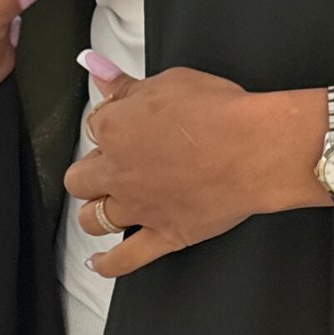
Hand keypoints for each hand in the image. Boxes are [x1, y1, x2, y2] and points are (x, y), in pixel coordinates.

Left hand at [61, 53, 275, 278]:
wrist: (254, 150)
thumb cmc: (219, 111)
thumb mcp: (170, 81)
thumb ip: (127, 85)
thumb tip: (97, 70)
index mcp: (114, 130)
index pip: (94, 127)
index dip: (111, 125)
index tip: (127, 124)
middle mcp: (117, 173)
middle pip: (80, 179)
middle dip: (91, 171)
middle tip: (114, 165)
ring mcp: (138, 209)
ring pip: (92, 219)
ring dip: (94, 212)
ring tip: (106, 206)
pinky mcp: (163, 236)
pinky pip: (125, 260)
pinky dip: (108, 264)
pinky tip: (100, 262)